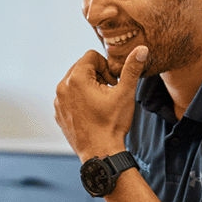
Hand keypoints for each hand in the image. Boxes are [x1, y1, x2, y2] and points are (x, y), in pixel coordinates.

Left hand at [54, 46, 147, 161]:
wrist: (100, 153)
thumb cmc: (112, 124)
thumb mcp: (125, 93)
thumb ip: (131, 68)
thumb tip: (141, 49)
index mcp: (76, 78)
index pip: (91, 56)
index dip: (106, 66)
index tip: (113, 82)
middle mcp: (62, 87)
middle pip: (82, 67)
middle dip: (97, 75)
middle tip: (109, 92)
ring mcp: (59, 101)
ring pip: (75, 82)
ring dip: (89, 86)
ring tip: (101, 103)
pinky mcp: (59, 113)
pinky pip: (69, 96)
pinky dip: (80, 99)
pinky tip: (92, 112)